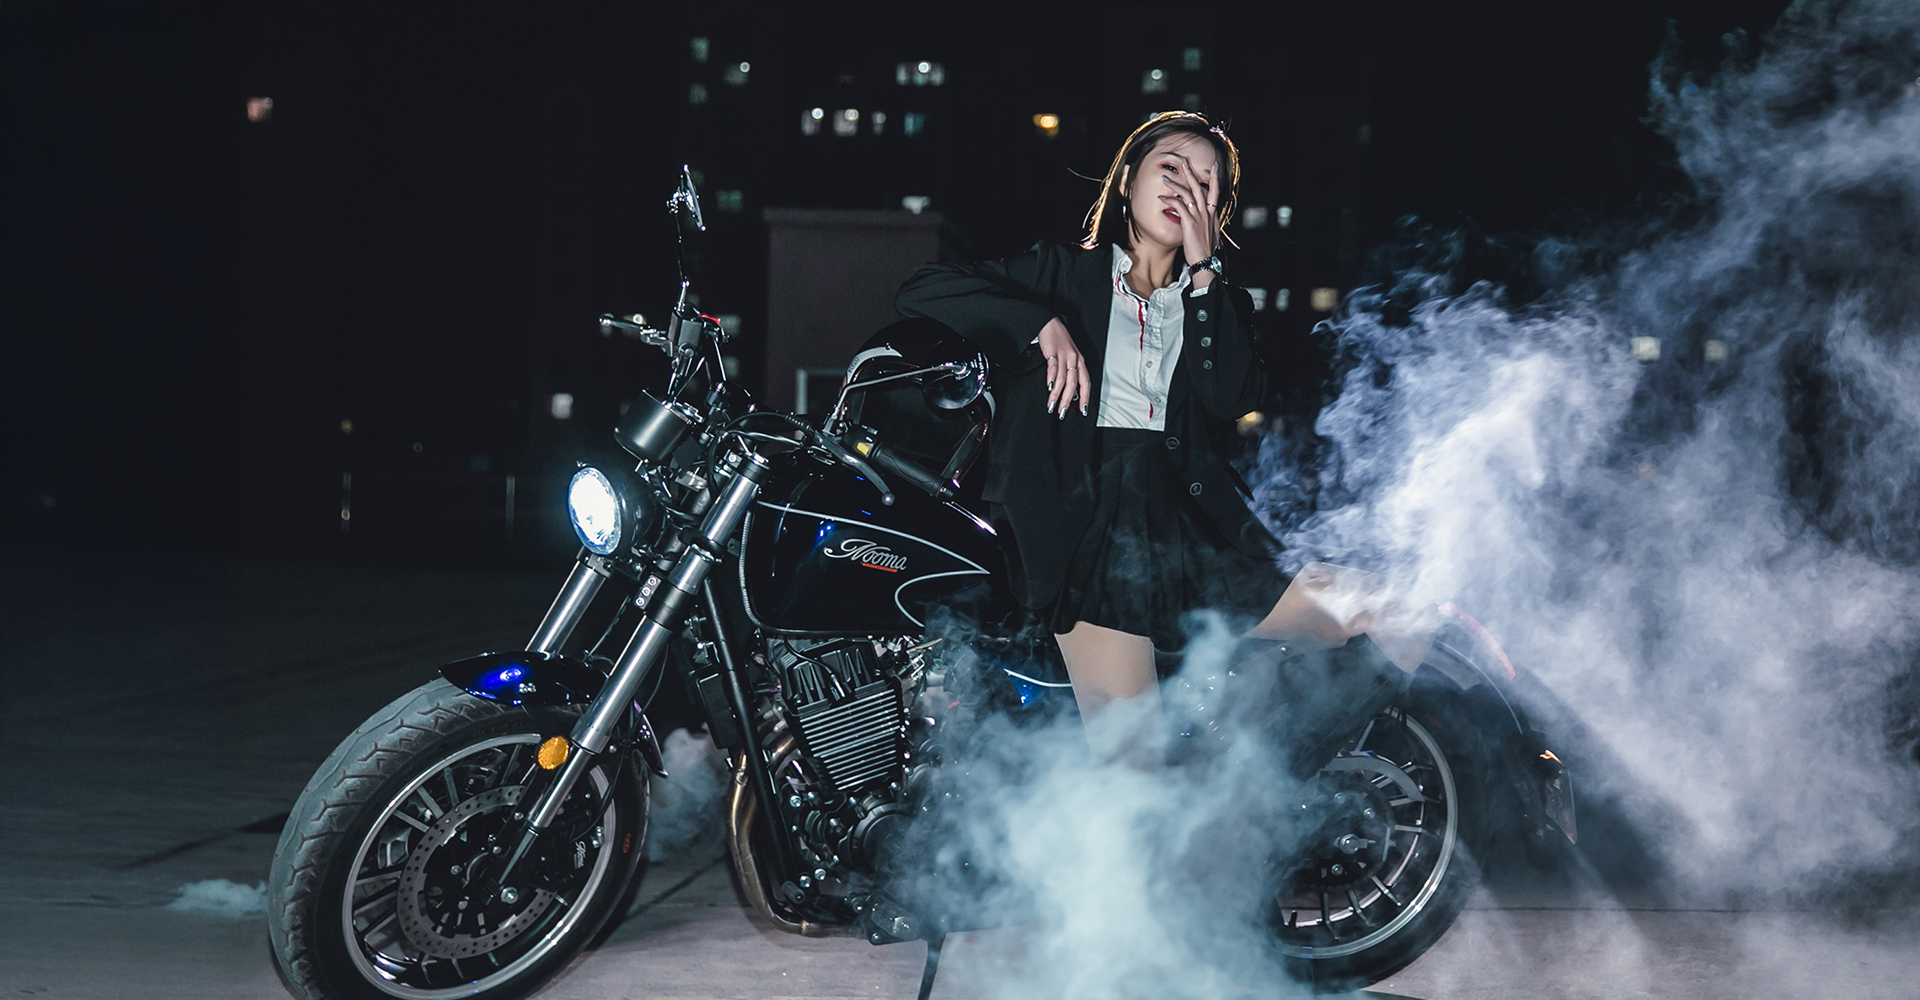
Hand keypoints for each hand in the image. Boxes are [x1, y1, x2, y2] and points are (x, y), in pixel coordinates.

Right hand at [1038, 317, 1090, 417]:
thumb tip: (1071, 393)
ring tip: (1052, 405)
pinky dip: (1051, 378)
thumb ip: (1070, 373)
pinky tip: (1049, 387)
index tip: (1083, 410)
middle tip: (1062, 413)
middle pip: (1074, 384)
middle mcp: (1075, 359)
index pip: (1086, 382)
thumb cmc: (1058, 340)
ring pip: (1063, 379)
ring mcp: (1064, 355)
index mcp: (1080, 361)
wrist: (1049, 323)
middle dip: (1068, 401)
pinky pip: (1053, 367)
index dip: (1085, 397)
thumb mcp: (1068, 357)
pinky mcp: (1053, 351)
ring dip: (1057, 394)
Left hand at [1162, 160, 1220, 287]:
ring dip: (1176, 184)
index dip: (1214, 179)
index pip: (1214, 192)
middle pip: (1199, 188)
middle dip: (1191, 173)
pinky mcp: (1190, 223)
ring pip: (1187, 194)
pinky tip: (1162, 197)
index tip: (1213, 168)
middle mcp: (1207, 213)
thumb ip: (1205, 223)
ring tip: (1166, 177)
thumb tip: (1201, 219)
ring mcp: (1199, 217)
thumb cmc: (1204, 250)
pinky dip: (1170, 199)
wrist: (1205, 262)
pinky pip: (1179, 205)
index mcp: (1213, 215)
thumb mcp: (1209, 234)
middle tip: (1184, 161)